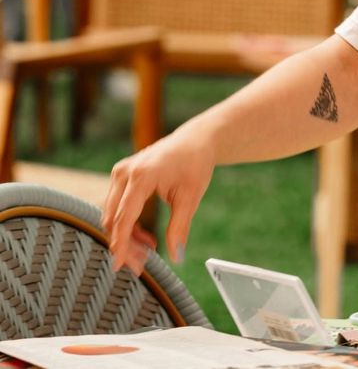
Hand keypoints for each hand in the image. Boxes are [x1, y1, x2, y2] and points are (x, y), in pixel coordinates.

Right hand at [101, 131, 214, 274]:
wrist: (195, 140)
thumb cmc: (195, 164)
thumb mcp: (191, 197)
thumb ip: (180, 228)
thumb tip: (177, 257)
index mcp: (142, 175)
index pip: (124, 217)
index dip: (121, 244)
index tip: (119, 266)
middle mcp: (124, 172)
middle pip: (113, 219)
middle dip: (125, 244)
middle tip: (141, 265)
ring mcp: (120, 172)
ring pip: (112, 215)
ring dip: (126, 236)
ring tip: (149, 249)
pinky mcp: (121, 176)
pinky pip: (117, 206)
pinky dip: (127, 224)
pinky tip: (145, 237)